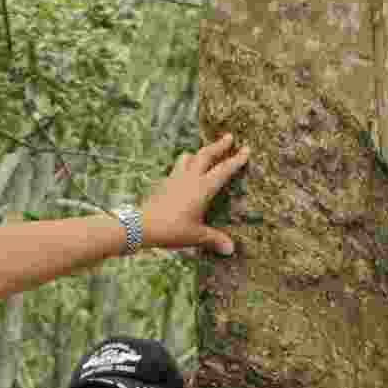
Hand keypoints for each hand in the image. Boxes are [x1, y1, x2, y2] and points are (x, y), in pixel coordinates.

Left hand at [139, 133, 251, 255]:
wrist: (141, 225)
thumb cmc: (171, 229)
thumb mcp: (195, 235)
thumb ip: (213, 239)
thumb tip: (230, 250)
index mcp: (202, 188)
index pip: (223, 170)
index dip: (236, 160)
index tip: (246, 149)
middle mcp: (189, 178)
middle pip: (206, 155)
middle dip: (219, 146)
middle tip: (229, 137)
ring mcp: (174, 178)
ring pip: (187, 157)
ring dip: (197, 153)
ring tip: (202, 153)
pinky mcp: (163, 183)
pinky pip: (175, 169)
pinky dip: (182, 166)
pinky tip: (182, 174)